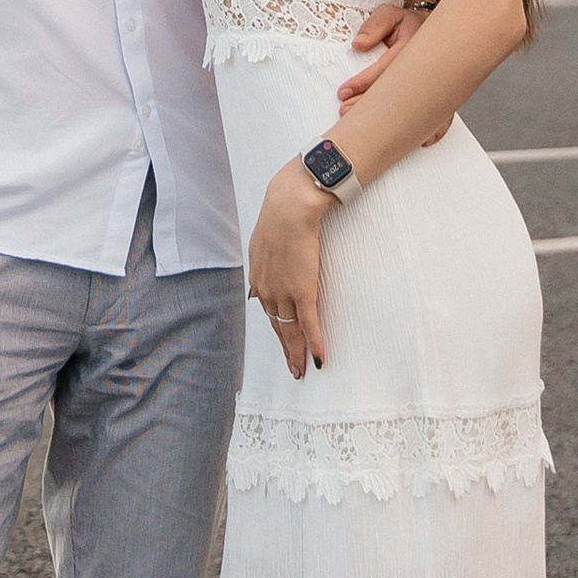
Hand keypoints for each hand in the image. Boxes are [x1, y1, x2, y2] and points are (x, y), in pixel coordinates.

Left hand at [247, 163, 329, 379]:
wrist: (289, 207)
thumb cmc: (281, 214)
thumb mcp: (266, 238)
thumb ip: (268, 254)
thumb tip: (272, 256)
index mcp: (258, 278)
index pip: (268, 312)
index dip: (277, 330)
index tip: (283, 342)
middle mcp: (267, 290)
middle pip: (277, 327)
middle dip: (286, 349)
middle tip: (293, 368)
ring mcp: (284, 293)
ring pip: (291, 331)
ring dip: (297, 353)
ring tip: (302, 369)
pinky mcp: (302, 291)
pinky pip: (309, 324)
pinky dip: (314, 343)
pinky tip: (319, 358)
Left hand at [336, 0, 451, 145]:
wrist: (444, 30)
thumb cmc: (411, 25)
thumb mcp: (391, 15)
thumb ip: (375, 25)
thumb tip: (359, 44)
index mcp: (414, 46)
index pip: (384, 69)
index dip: (362, 83)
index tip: (343, 93)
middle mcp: (429, 68)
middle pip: (398, 94)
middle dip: (370, 107)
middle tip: (346, 113)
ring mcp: (440, 85)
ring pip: (418, 110)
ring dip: (394, 124)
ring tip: (370, 131)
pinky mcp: (446, 97)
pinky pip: (442, 119)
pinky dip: (430, 132)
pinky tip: (416, 142)